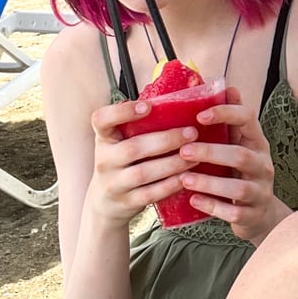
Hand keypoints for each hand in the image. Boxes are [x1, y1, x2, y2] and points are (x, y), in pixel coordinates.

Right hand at [89, 99, 197, 225]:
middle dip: (166, 140)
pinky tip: (187, 177)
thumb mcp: (121, 140)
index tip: (147, 106)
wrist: (105, 202)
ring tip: (195, 155)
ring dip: (173, 163)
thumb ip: (141, 124)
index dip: (122, 112)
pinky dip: (170, 185)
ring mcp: (113, 183)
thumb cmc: (123, 161)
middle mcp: (104, 160)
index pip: (101, 120)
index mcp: (103, 138)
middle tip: (191, 132)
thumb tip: (181, 96)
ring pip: (144, 173)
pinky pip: (150, 194)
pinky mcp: (126, 202)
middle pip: (133, 148)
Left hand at [177, 86, 284, 241]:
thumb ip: (231, 122)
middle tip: (184, 151)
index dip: (225, 114)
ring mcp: (260, 191)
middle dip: (211, 152)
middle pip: (241, 155)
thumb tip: (227, 87)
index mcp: (257, 142)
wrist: (260, 214)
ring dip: (209, 183)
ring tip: (184, 179)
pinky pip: (234, 213)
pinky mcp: (253, 215)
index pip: (248, 119)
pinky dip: (213, 207)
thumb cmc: (240, 173)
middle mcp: (263, 165)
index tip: (199, 116)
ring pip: (238, 188)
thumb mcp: (239, 145)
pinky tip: (193, 201)